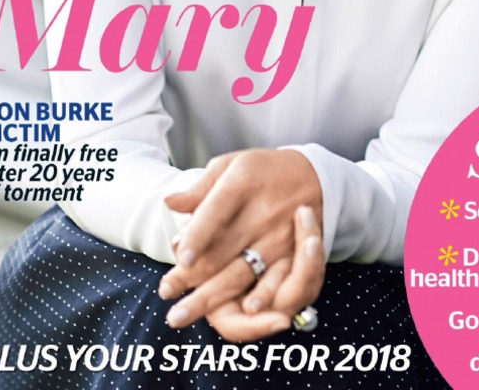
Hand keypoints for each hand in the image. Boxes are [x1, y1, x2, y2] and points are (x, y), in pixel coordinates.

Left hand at [159, 149, 323, 337]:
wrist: (313, 175)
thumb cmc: (262, 170)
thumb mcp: (231, 165)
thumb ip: (200, 188)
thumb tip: (169, 203)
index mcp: (243, 182)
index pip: (217, 211)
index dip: (199, 235)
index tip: (181, 257)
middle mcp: (262, 210)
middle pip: (223, 249)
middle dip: (191, 276)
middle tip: (165, 292)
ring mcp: (279, 235)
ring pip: (241, 272)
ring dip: (210, 296)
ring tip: (181, 314)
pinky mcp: (293, 254)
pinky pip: (275, 281)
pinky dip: (260, 298)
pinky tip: (243, 312)